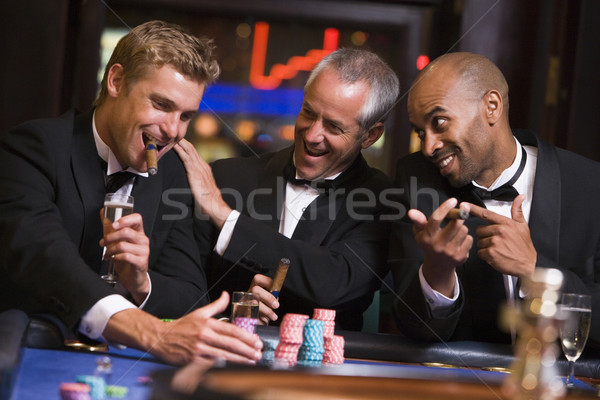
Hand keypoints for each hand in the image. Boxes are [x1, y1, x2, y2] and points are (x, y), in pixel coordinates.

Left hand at [100, 211, 149, 303]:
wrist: (133, 277)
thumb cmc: (127, 258)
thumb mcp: (118, 241)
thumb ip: (110, 227)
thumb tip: (103, 213)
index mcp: (138, 233)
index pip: (137, 219)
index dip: (125, 219)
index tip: (114, 224)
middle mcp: (143, 240)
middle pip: (127, 232)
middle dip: (110, 237)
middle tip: (103, 242)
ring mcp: (143, 251)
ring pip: (123, 245)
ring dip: (110, 250)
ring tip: (107, 254)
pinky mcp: (141, 262)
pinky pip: (125, 256)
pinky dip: (115, 258)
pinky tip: (113, 259)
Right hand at [103, 291, 262, 365]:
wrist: (159, 338)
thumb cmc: (181, 327)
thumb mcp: (199, 313)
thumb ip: (216, 306)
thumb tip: (227, 295)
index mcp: (207, 324)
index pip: (232, 330)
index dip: (246, 337)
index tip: (256, 341)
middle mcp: (204, 336)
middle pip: (231, 344)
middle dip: (247, 350)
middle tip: (258, 353)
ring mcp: (199, 349)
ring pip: (224, 355)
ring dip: (240, 359)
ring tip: (252, 361)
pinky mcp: (193, 361)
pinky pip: (212, 364)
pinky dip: (225, 366)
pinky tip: (235, 367)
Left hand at [174, 139, 231, 228]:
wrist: (214, 205)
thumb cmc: (209, 200)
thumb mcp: (204, 188)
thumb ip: (199, 183)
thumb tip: (196, 184)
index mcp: (205, 169)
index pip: (195, 154)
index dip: (187, 146)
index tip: (179, 141)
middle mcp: (203, 165)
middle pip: (191, 148)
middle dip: (183, 140)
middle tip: (173, 133)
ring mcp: (199, 167)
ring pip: (188, 150)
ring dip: (180, 142)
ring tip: (171, 135)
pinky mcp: (194, 171)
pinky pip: (185, 157)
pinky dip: (179, 150)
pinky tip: (173, 145)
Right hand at [248, 274, 278, 324]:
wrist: (250, 324)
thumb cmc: (262, 312)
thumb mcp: (267, 302)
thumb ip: (272, 297)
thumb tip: (276, 295)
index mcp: (253, 289)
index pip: (258, 279)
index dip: (268, 282)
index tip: (276, 290)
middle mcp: (247, 295)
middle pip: (255, 290)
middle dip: (268, 297)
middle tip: (276, 305)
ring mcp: (243, 304)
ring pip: (254, 303)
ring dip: (267, 311)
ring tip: (274, 316)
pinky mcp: (243, 315)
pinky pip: (252, 315)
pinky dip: (261, 319)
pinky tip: (265, 321)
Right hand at [408, 198, 472, 295]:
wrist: (438, 265)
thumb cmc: (429, 243)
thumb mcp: (420, 232)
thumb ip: (418, 220)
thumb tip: (412, 212)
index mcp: (427, 237)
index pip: (436, 219)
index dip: (445, 208)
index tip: (453, 200)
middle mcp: (438, 245)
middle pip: (455, 224)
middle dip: (460, 216)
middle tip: (460, 212)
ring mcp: (450, 252)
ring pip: (464, 231)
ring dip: (461, 228)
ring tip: (455, 231)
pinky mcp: (460, 256)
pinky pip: (469, 239)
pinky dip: (466, 238)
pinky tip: (459, 241)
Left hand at [467, 194, 535, 277]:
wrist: (528, 264)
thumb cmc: (524, 246)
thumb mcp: (523, 226)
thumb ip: (517, 210)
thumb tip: (520, 197)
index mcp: (505, 223)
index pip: (486, 213)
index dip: (473, 209)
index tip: (464, 205)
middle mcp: (499, 231)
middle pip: (479, 230)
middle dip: (485, 236)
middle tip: (496, 241)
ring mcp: (494, 242)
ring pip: (479, 241)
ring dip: (485, 246)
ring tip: (498, 248)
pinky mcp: (491, 253)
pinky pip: (480, 252)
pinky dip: (486, 255)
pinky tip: (495, 255)